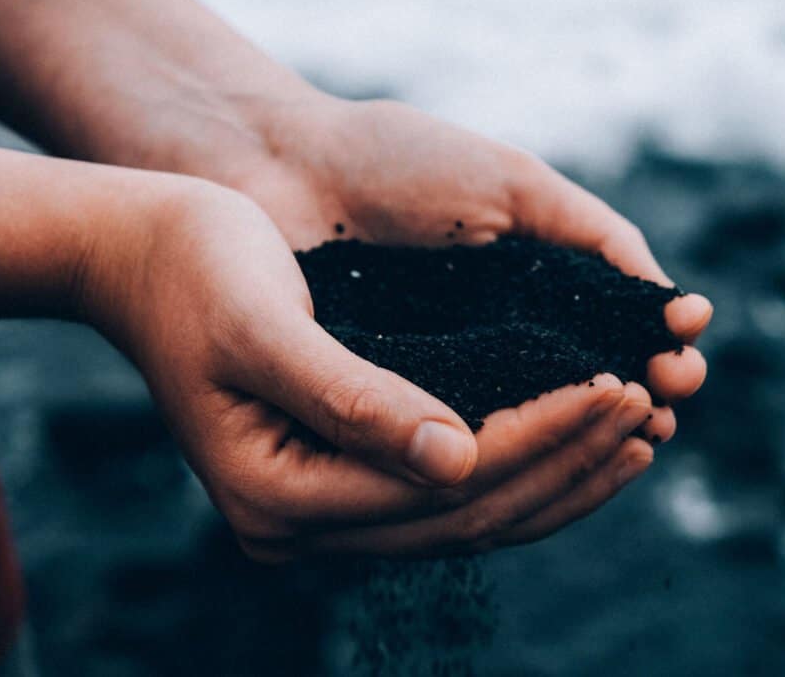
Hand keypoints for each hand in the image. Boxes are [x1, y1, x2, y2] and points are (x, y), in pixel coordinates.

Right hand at [82, 180, 659, 559]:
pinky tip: (571, 441)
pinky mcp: (340, 483)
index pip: (443, 484)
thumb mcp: (265, 328)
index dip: (539, 438)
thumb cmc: (193, 271)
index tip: (614, 386)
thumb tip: (459, 460)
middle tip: (647, 411)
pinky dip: (517, 471)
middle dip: (564, 462)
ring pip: (468, 519)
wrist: (137, 257)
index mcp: (276, 498)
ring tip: (634, 435)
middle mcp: (300, 527)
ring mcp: (320, 514)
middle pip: (466, 516)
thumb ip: (354, 402)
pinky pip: (446, 496)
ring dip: (555, 478)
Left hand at [183, 96, 712, 441]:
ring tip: (629, 438)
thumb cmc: (397, 161)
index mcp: (534, 295)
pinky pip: (457, 450)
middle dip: (634, 408)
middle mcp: (499, 349)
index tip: (680, 363)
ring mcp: (449, 386)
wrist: (288, 168)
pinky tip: (544, 460)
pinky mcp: (394, 413)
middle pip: (584, 401)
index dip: (655, 359)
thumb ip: (592, 235)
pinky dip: (505, 461)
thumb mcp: (511, 185)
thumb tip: (676, 306)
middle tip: (662, 409)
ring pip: (530, 437)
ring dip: (585, 446)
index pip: (614, 344)